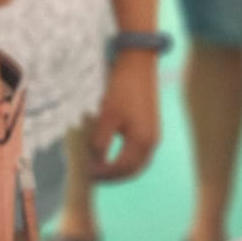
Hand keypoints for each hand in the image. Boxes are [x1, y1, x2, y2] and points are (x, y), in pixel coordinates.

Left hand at [87, 51, 160, 181]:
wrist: (139, 64)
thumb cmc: (122, 88)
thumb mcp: (108, 115)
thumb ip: (101, 141)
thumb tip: (96, 162)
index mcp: (142, 141)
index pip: (122, 168)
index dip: (104, 174)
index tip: (88, 174)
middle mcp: (152, 142)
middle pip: (132, 170)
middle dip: (113, 176)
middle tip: (93, 175)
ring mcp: (154, 135)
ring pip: (137, 163)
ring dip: (120, 169)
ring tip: (101, 168)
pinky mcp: (151, 127)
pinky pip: (140, 153)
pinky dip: (127, 159)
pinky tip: (113, 155)